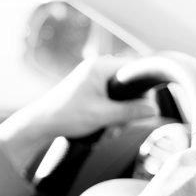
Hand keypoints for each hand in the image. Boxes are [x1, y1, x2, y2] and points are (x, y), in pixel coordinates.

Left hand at [0, 56, 157, 176]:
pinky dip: (110, 114)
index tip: (144, 107)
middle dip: (128, 108)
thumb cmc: (66, 115)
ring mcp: (92, 78)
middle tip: (120, 125)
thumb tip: (154, 109)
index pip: (134, 70)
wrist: (41, 124)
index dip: (143, 90)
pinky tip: (104, 127)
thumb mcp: (103, 115)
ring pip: (120, 95)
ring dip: (119, 115)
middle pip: (128, 85)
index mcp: (100, 66)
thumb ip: (130, 111)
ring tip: (109, 129)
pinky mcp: (89, 90)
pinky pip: (110, 99)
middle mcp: (97, 67)